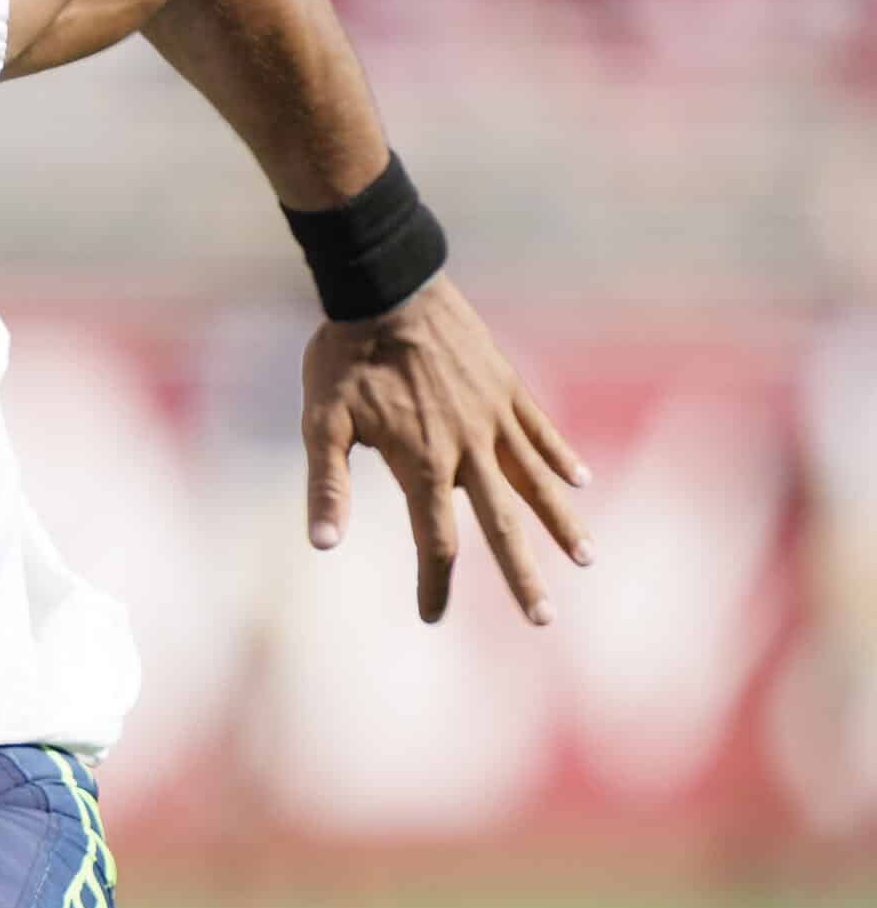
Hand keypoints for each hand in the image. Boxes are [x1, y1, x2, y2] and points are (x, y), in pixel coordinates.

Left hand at [300, 274, 593, 624]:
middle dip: (522, 576)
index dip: (433, 584)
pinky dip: (560, 458)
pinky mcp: (506, 387)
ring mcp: (494, 417)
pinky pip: (540, 430)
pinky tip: (580, 481)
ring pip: (536, 482)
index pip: (434, 542)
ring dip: (560, 523)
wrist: (385, 287)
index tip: (431, 618)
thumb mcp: (322, 423)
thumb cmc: (344, 357)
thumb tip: (321, 544)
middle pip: (501, 525)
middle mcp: (468, 448)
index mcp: (422, 464)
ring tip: (585, 560)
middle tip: (543, 620)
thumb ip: (326, 485)